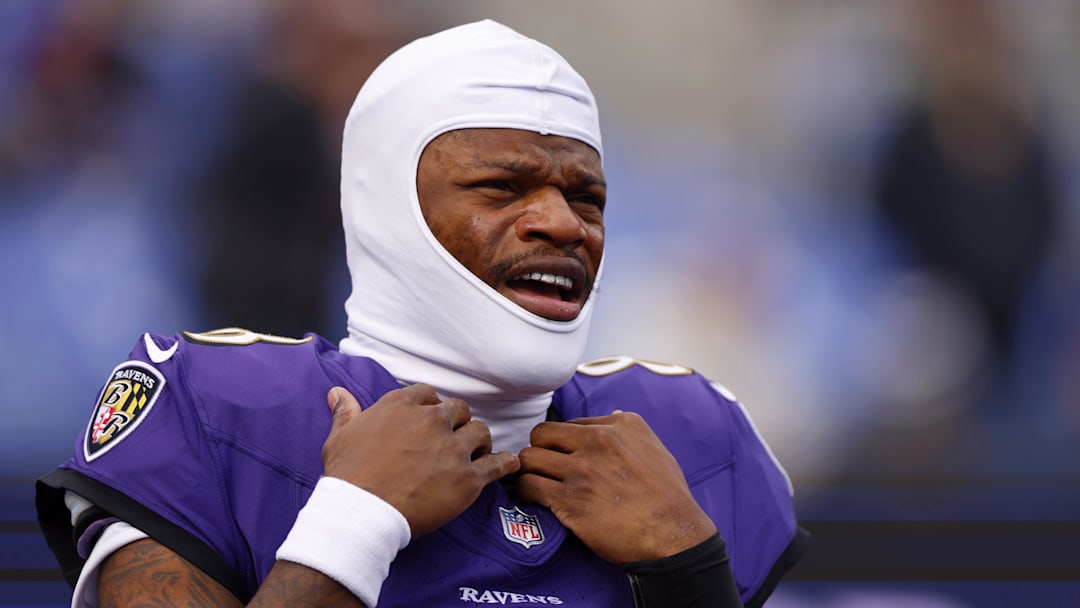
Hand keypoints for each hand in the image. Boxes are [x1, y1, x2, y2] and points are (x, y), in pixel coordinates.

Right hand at [321, 385, 519, 537]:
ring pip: (480, 432)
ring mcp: (453, 449)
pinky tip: (509, 463)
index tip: (430, 420)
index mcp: (403, 406)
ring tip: (476, 452)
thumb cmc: (347, 476)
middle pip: (459, 410)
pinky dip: (505, 463)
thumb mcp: (340, 437)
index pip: (428, 394)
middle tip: (453, 439)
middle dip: (457, 423)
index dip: (431, 407)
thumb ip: (346, 412)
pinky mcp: (468, 479)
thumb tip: (338, 393)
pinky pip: (496, 465)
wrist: (361, 514)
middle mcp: (432, 421)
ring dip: (479, 441)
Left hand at [517, 411, 715, 564]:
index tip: (563, 458)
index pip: (570, 424)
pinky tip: (536, 500)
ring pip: (529, 458)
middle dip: (539, 450)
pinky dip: (527, 493)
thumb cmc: (668, 497)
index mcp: (619, 426)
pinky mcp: (570, 499)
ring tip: (536, 483)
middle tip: (543, 468)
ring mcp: (582, 470)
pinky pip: (529, 485)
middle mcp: (598, 441)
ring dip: (529, 472)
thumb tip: (612, 416)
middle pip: (542, 434)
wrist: (674, 535)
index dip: (563, 443)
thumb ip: (629, 433)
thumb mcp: (655, 450)